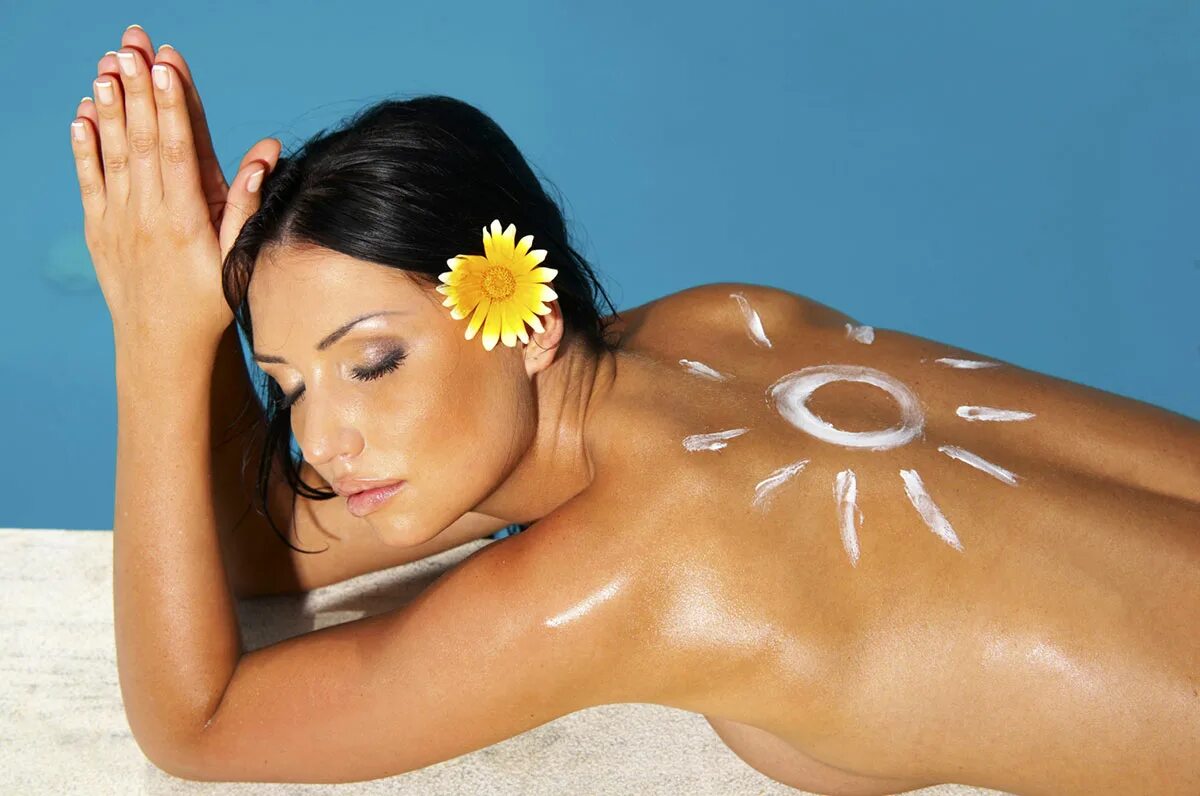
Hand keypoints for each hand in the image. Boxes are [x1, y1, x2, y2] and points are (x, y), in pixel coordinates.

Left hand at [70, 26, 280, 346]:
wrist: (162, 346)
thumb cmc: (209, 304)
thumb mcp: (237, 260)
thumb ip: (246, 206)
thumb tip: (263, 156)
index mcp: (185, 219)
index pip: (176, 149)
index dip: (171, 104)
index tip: (166, 65)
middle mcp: (147, 215)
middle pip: (140, 140)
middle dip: (136, 89)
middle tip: (131, 46)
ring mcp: (118, 221)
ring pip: (112, 153)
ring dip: (108, 107)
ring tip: (105, 66)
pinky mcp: (99, 230)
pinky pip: (89, 180)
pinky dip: (84, 146)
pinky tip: (82, 115)